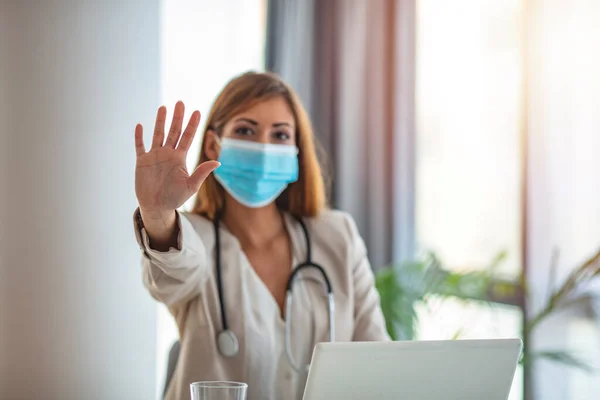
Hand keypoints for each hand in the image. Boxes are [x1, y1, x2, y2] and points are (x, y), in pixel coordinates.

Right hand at [134, 101, 219, 218]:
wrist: (157, 207)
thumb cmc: (175, 198)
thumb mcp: (190, 186)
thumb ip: (202, 173)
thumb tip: (218, 162)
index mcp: (180, 158)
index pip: (187, 137)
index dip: (192, 125)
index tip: (197, 112)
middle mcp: (168, 154)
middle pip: (174, 131)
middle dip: (177, 117)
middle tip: (181, 102)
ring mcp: (154, 156)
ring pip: (158, 134)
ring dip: (160, 121)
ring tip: (163, 108)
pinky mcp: (142, 162)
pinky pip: (140, 146)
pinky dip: (139, 137)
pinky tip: (140, 126)